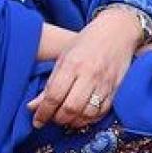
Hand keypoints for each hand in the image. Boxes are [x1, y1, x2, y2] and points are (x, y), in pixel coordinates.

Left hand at [27, 7, 142, 128]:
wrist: (118, 31)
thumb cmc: (87, 42)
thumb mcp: (64, 57)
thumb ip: (50, 83)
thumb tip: (33, 107)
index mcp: (72, 63)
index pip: (54, 96)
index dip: (43, 113)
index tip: (37, 121)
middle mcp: (89, 74)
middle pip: (70, 108)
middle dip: (58, 119)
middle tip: (52, 118)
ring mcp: (105, 82)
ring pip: (87, 113)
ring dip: (74, 121)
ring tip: (67, 119)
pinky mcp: (116, 88)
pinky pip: (102, 111)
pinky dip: (90, 119)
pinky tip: (82, 116)